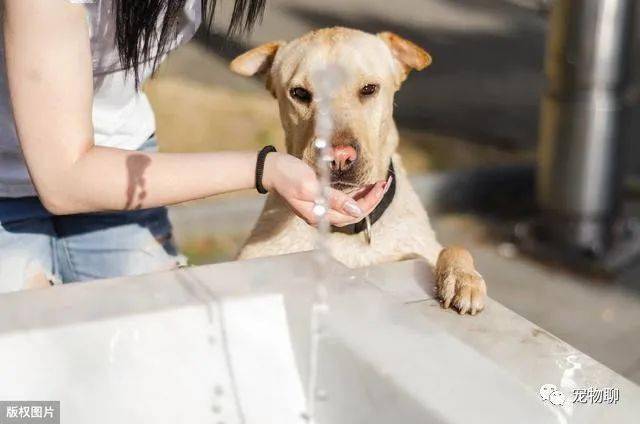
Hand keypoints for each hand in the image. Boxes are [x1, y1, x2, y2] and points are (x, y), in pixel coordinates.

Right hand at [262, 152, 386, 226]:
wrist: (270, 168)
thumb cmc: (288, 175)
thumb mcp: (311, 186)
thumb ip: (334, 200)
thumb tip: (356, 211)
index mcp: (320, 215)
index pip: (354, 213)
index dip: (370, 201)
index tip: (381, 186)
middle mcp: (322, 215)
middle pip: (354, 213)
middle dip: (372, 199)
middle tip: (385, 183)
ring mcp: (320, 208)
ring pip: (350, 208)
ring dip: (365, 197)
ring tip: (378, 184)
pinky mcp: (319, 200)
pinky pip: (343, 202)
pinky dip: (355, 195)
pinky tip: (362, 187)